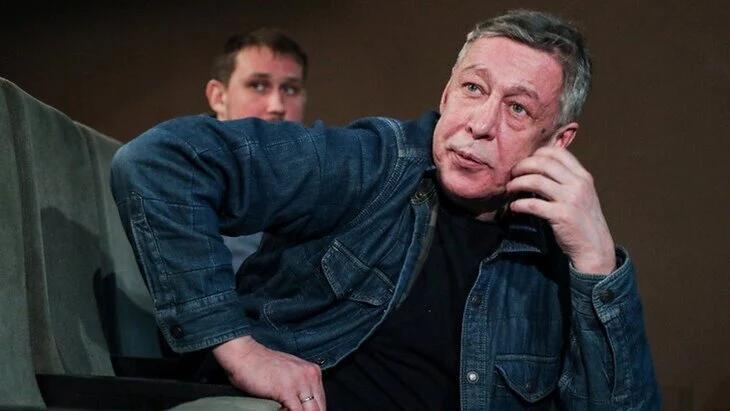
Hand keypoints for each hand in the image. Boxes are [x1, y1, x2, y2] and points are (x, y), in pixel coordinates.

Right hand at [213, 335, 325, 410]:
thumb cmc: (262, 365)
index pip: (322, 402)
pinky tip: (279, 410)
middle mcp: (310, 375)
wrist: (245, 355)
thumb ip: (301, 387)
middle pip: (320, 408)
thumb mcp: (290, 372)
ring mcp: (300, 382)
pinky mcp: (287, 390)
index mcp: (313, 371)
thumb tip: (305, 406)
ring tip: (285, 409)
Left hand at [506, 147, 615, 273]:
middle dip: (522, 166)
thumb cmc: (583, 220)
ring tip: (509, 188)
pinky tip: (514, 207)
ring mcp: (570, 199)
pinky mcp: (561, 216)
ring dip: (517, 183)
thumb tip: (537, 168)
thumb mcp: (581, 194)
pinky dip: (518, 204)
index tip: (525, 163)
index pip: (557, 152)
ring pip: (535, 180)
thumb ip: (565, 180)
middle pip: (543, 163)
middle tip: (512, 174)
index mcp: (583, 176)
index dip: (537, 154)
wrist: (595, 247)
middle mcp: (578, 184)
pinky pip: (532, 204)